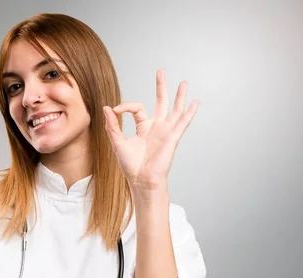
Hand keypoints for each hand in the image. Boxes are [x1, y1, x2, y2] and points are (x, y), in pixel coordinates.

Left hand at [103, 68, 198, 191]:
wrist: (141, 180)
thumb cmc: (130, 166)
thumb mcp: (117, 142)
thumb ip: (112, 125)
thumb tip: (106, 108)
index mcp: (144, 128)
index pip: (137, 108)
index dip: (125, 106)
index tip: (115, 111)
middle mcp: (156, 128)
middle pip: (160, 102)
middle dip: (161, 87)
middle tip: (161, 71)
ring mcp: (165, 132)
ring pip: (174, 110)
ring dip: (179, 96)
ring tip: (184, 82)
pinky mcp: (172, 138)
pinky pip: (182, 123)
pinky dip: (189, 112)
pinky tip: (195, 102)